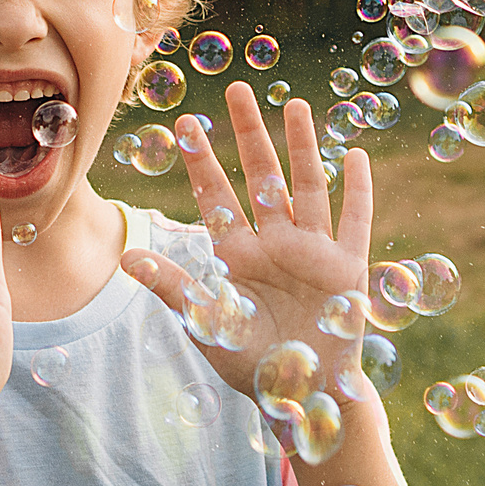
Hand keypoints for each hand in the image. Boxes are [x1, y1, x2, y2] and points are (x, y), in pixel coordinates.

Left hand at [121, 80, 372, 400]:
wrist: (303, 395)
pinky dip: (358, 190)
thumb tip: (126, 256)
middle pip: (262, 177)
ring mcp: (313, 252)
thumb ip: (174, 287)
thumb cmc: (252, 364)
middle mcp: (275, 244)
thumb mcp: (208, 323)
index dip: (202, 162)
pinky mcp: (348, 267)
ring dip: (304, 147)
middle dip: (250, 134)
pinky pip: (355, 220)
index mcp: (238, 255)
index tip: (186, 123)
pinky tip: (356, 157)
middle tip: (237, 90)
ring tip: (295, 106)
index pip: (217, 198)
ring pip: (309, 186)